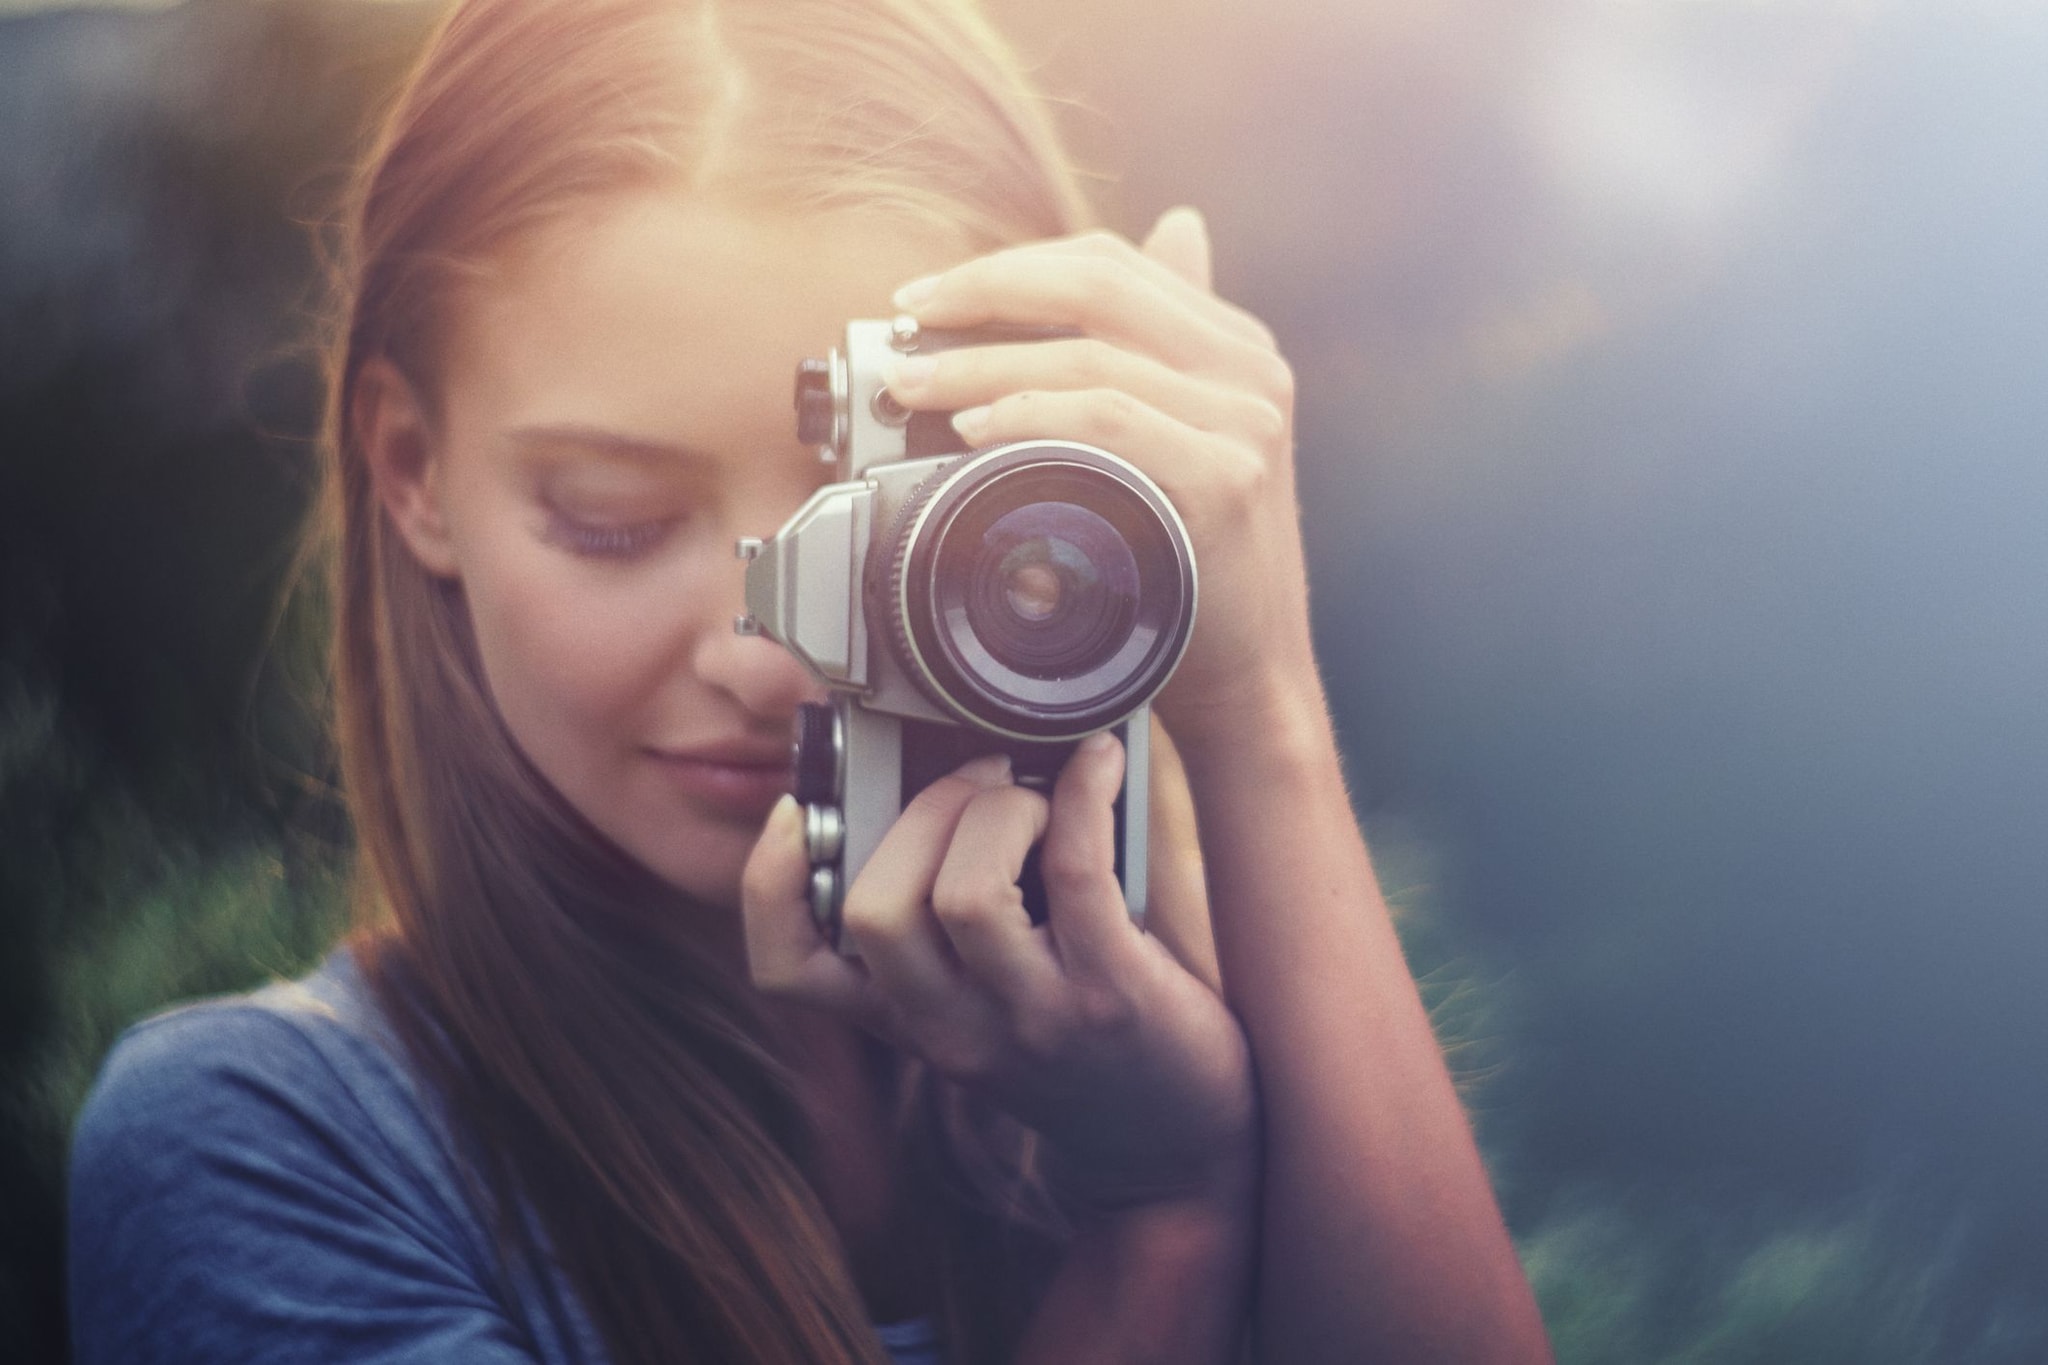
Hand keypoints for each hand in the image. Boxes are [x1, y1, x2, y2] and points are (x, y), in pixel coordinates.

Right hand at [742, 736, 1255, 1207]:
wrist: (1172, 1140)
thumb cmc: (1075, 1040)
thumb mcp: (978, 1006)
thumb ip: (937, 932)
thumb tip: (930, 778)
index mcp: (905, 1018)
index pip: (788, 970)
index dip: (768, 883)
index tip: (796, 811)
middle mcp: (952, 1028)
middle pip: (875, 910)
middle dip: (920, 813)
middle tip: (976, 779)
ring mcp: (1031, 1018)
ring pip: (967, 893)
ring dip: (998, 811)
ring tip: (1036, 797)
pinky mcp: (1111, 996)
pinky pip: (1076, 870)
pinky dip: (1082, 797)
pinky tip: (1099, 766)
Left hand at [881, 208, 1315, 746]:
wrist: (1248, 675)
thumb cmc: (1193, 568)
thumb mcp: (1186, 440)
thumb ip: (1168, 347)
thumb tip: (1176, 226)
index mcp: (1235, 346)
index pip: (1109, 263)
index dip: (1009, 268)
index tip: (927, 297)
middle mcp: (1250, 370)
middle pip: (1098, 284)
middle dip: (984, 294)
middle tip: (906, 326)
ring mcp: (1245, 422)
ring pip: (1088, 356)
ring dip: (983, 365)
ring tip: (916, 388)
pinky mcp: (1226, 480)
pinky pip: (1108, 421)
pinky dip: (1030, 417)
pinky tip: (976, 429)